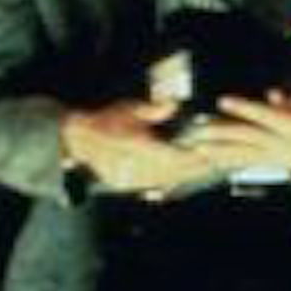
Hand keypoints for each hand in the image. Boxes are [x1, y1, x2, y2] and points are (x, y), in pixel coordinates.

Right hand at [60, 99, 216, 192]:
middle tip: (213, 163)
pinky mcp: (124, 185)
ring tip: (202, 171)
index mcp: (135, 145)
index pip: (171, 155)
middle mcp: (133, 165)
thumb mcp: (129, 108)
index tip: (208, 152)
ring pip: (163, 181)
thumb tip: (175, 104)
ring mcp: (128, 178)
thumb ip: (154, 109)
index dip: (191, 156)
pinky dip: (168, 182)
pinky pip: (151, 186)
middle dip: (193, 168)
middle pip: (171, 171)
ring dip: (183, 177)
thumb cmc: (105, 120)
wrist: (76, 139)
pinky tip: (181, 179)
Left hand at [179, 89, 290, 172]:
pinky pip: (250, 161)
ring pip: (246, 154)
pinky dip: (231, 160)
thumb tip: (271, 97)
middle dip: (222, 134)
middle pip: (249, 138)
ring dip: (221, 151)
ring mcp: (281, 157)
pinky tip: (215, 158)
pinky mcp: (278, 162)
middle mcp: (286, 145)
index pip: (264, 116)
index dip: (243, 108)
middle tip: (199, 130)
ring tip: (200, 148)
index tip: (223, 101)